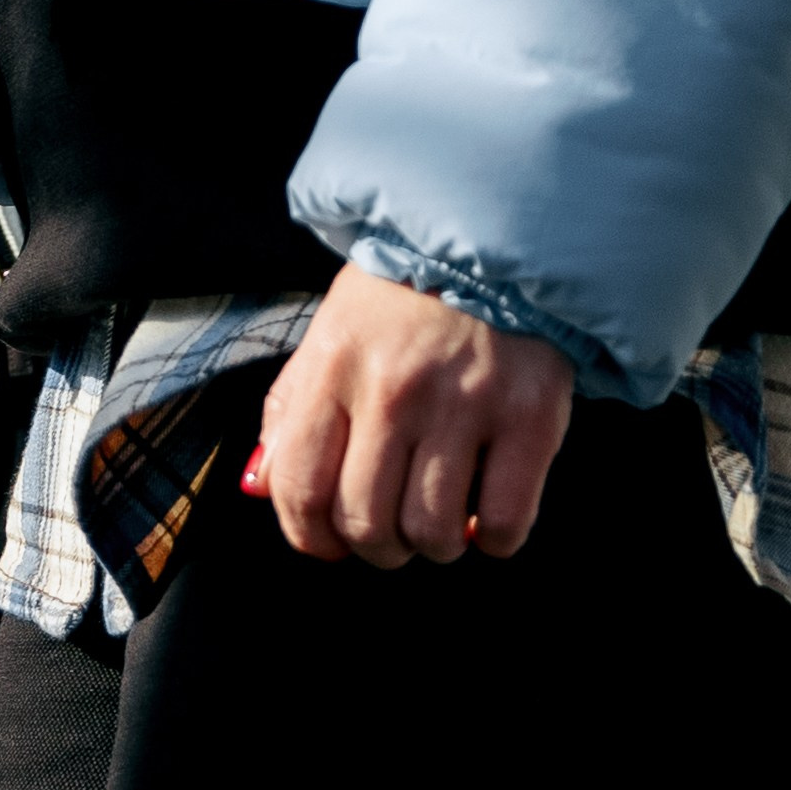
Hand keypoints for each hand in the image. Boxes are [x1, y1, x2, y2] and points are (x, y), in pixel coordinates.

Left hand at [245, 269, 573, 567]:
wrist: (492, 242)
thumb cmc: (402, 296)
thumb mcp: (330, 331)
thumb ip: (291, 409)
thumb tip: (262, 486)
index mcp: (334, 366)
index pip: (300, 489)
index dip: (310, 537)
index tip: (329, 543)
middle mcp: (392, 389)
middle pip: (367, 524)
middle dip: (376, 547)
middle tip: (392, 530)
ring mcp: (463, 405)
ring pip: (432, 533)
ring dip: (433, 545)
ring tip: (440, 516)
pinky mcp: (528, 419)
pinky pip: (502, 523)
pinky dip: (492, 538)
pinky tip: (485, 511)